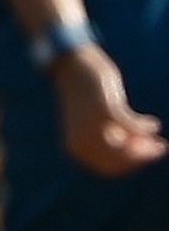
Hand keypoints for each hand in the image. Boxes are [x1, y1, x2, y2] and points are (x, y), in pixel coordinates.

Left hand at [52, 44, 167, 175]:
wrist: (70, 62)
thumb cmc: (85, 93)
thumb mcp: (97, 121)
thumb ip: (113, 138)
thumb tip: (138, 151)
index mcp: (75, 147)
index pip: (109, 168)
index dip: (131, 165)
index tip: (147, 157)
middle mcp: (81, 142)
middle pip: (120, 161)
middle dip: (142, 157)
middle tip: (160, 148)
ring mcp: (92, 127)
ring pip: (127, 149)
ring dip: (146, 148)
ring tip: (159, 141)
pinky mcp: (104, 110)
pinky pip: (132, 126)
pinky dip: (144, 126)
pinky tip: (153, 123)